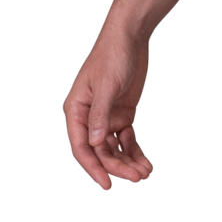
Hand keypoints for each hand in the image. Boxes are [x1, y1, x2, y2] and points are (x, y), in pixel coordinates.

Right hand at [63, 32, 153, 189]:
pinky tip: (145, 162)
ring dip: (128, 161)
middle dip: (117, 166)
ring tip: (144, 172)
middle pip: (100, 151)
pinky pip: (127, 139)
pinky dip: (135, 151)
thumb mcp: (106, 84)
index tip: (106, 183)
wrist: (130, 38)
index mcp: (76, 110)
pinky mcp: (122, 115)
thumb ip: (100, 114)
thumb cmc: (111, 55)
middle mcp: (89, 118)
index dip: (93, 167)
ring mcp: (106, 117)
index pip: (81, 146)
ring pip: (114, 148)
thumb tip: (94, 142)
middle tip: (136, 176)